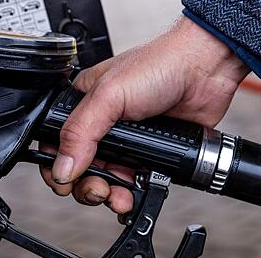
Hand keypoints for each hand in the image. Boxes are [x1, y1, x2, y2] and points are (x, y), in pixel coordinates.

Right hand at [39, 15, 248, 212]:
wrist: (205, 71)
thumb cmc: (159, 64)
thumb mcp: (109, 95)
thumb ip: (81, 132)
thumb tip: (62, 167)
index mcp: (84, 104)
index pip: (56, 141)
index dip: (56, 165)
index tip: (64, 182)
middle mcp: (103, 124)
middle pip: (80, 167)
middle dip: (85, 185)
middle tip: (97, 190)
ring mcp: (128, 140)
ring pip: (106, 179)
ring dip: (108, 194)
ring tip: (117, 196)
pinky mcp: (151, 153)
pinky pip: (133, 182)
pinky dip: (131, 194)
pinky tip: (133, 195)